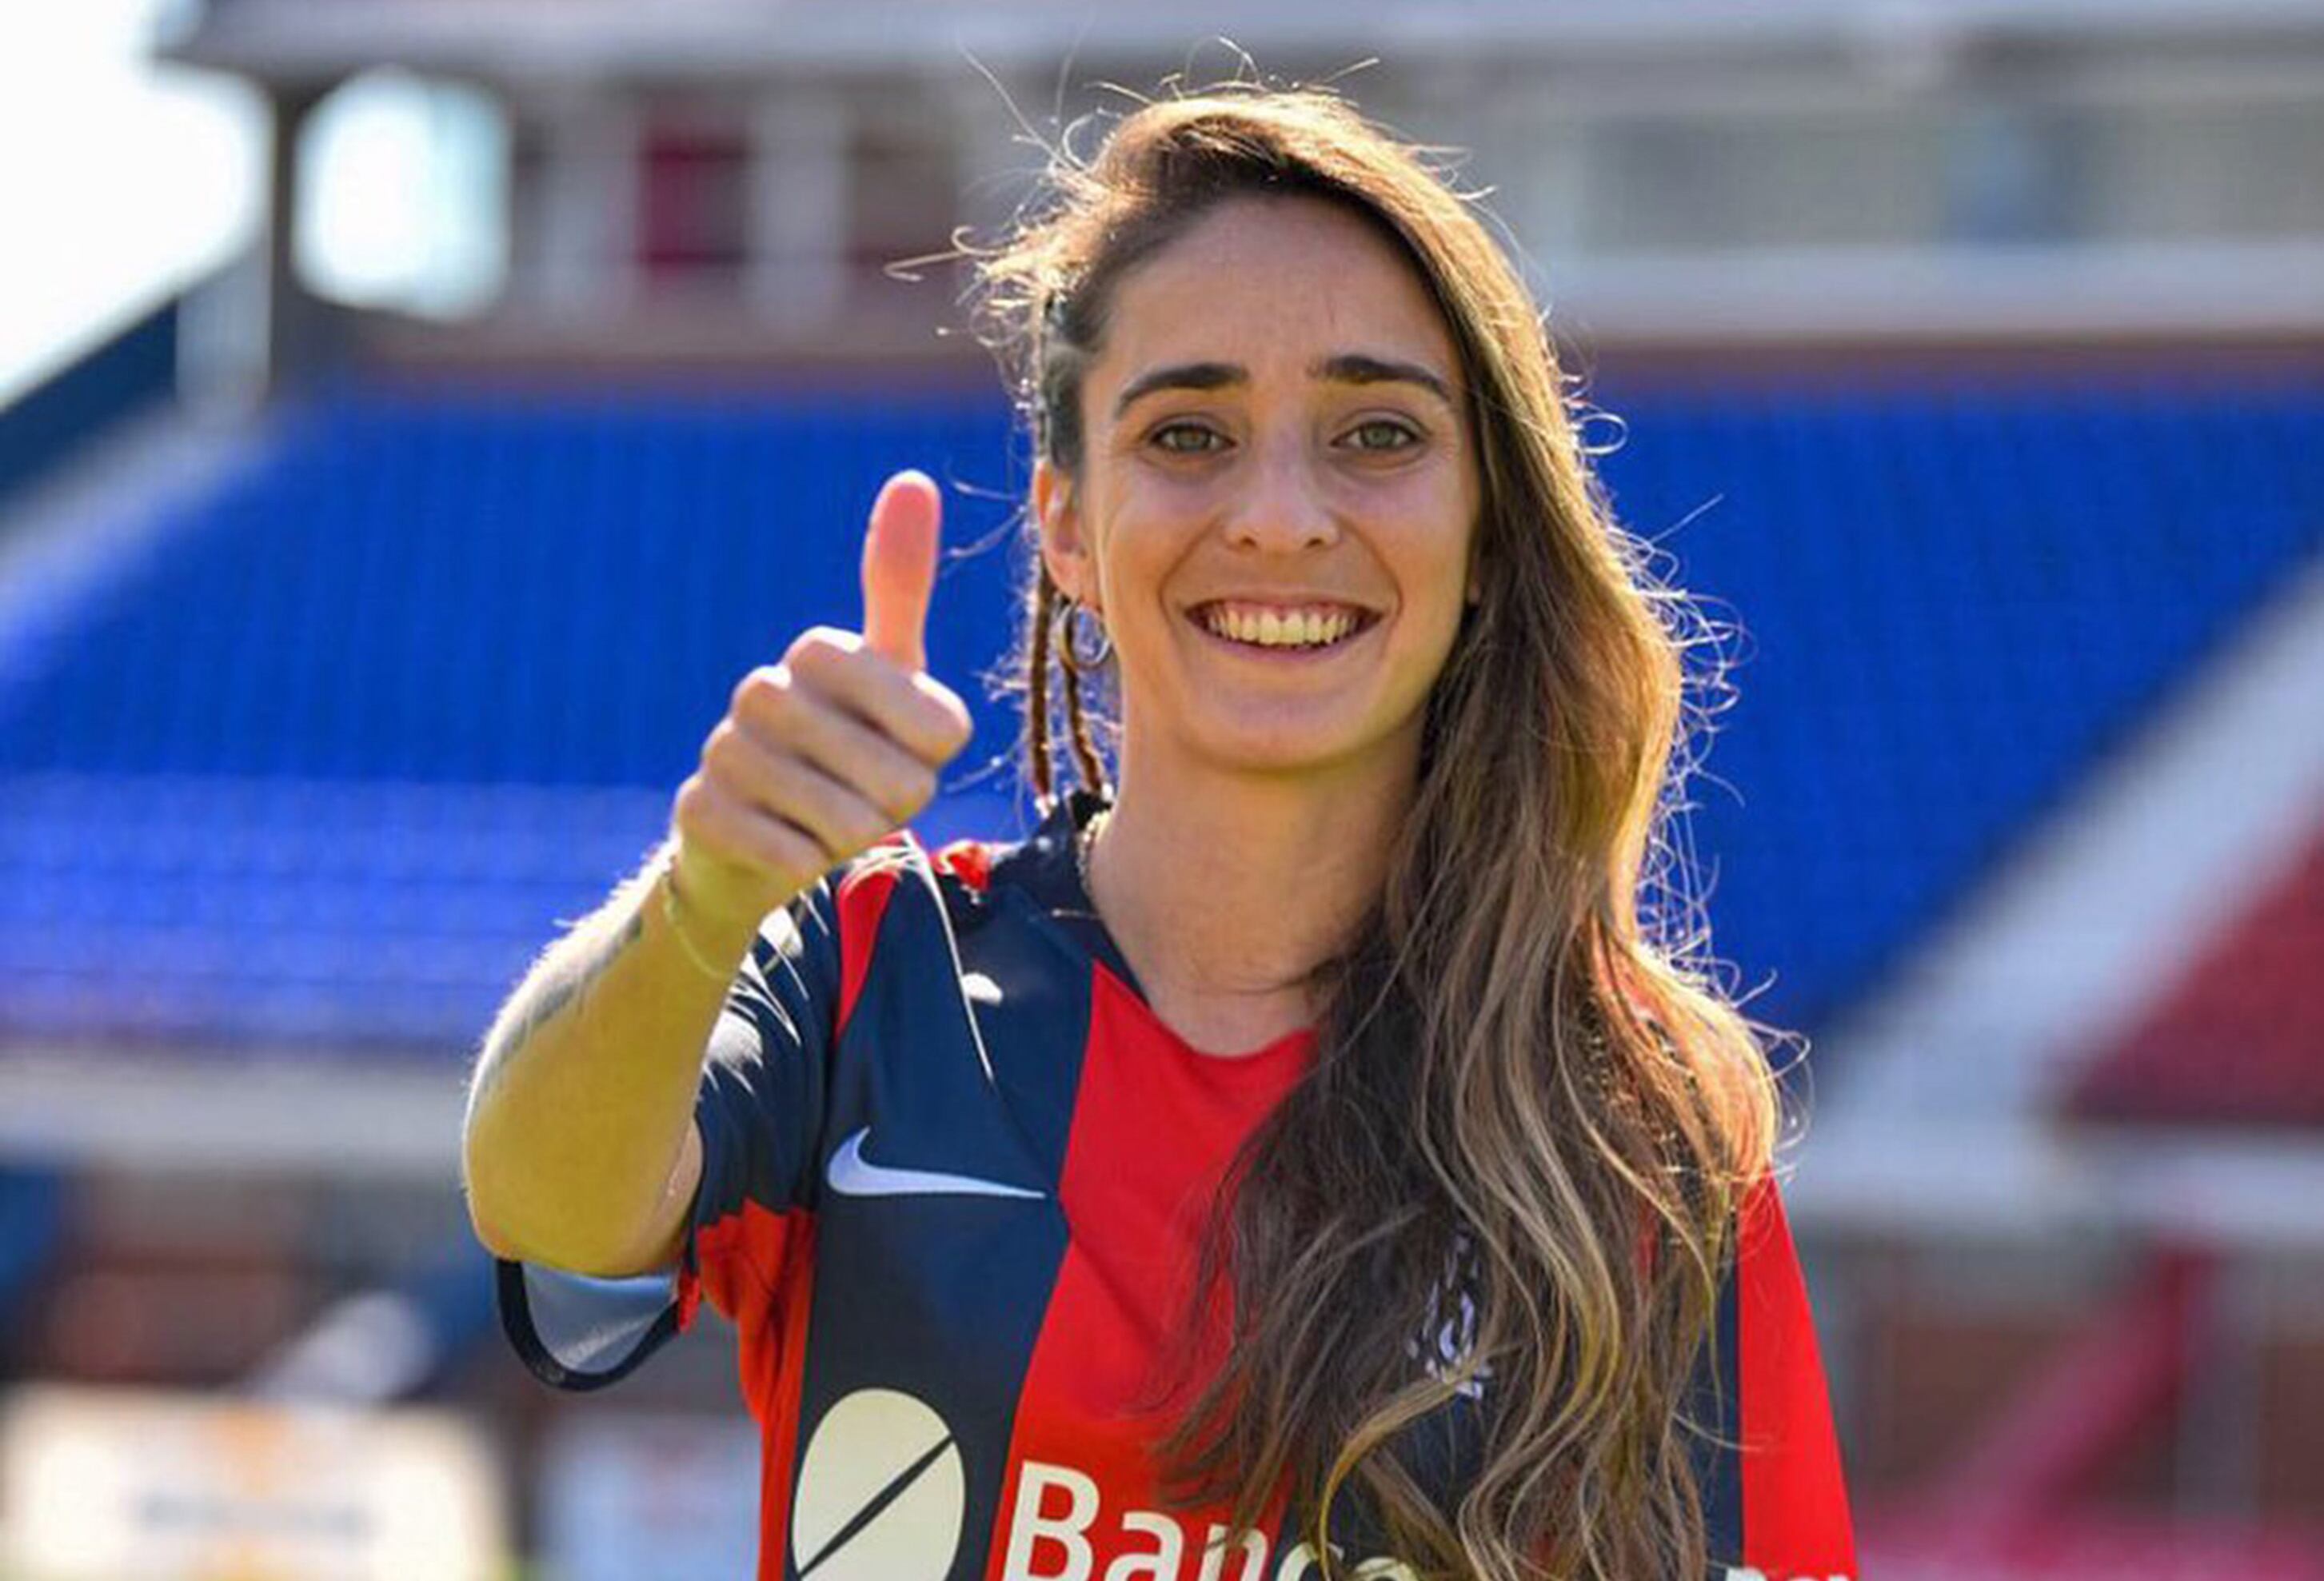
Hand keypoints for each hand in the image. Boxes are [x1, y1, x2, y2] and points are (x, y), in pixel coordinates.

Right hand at [669, 470, 973, 929]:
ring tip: (825, 821)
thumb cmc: (843, 752)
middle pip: (896, 781)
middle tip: (863, 798)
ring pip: (843, 819)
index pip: (936, 725)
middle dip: (895, 808)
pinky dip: (804, 862)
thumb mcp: (893, 678)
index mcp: (820, 652)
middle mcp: (764, 690)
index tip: (901, 751)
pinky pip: (788, 853)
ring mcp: (725, 749)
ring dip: (851, 837)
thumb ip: (902, 591)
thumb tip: (910, 477)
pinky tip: (785, 845)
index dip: (933, 759)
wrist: (754, 839)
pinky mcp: (698, 811)